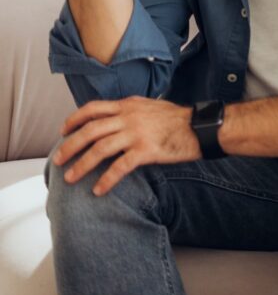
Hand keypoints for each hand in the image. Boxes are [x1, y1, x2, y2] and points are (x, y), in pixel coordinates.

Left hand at [52, 96, 198, 195]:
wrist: (202, 127)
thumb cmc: (179, 119)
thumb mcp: (151, 106)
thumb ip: (131, 110)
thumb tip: (114, 118)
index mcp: (129, 105)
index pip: (93, 108)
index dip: (74, 119)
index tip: (63, 130)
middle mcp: (129, 117)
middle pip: (90, 130)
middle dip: (70, 145)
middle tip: (58, 159)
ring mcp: (137, 133)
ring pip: (100, 149)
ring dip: (82, 165)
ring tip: (70, 178)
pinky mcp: (146, 150)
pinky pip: (120, 167)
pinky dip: (106, 179)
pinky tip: (99, 189)